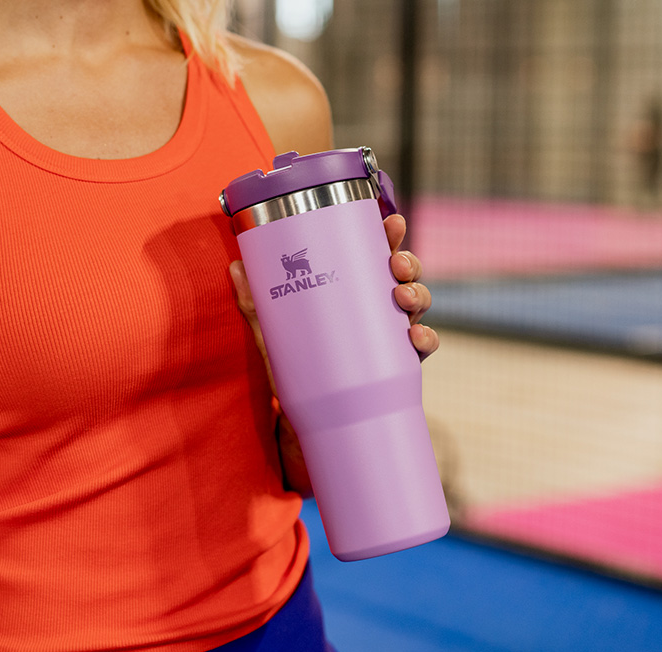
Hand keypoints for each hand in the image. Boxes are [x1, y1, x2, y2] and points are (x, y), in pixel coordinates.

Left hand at [228, 212, 439, 387]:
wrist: (307, 420)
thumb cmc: (296, 365)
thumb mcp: (274, 334)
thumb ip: (256, 304)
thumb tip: (235, 267)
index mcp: (351, 288)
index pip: (374, 253)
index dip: (388, 234)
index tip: (390, 221)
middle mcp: (376, 306)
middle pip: (402, 273)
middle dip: (407, 262)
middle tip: (396, 265)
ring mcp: (391, 333)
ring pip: (417, 302)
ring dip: (418, 294)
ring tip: (402, 297)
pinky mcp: (399, 362)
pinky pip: (422, 345)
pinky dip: (426, 338)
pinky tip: (416, 337)